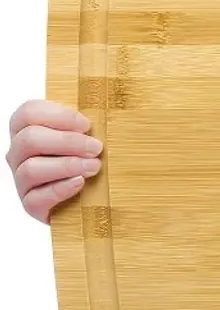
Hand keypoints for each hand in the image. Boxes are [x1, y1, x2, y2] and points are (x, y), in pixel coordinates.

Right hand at [6, 100, 103, 223]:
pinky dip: (60, 189)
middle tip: (97, 148)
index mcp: (29, 129)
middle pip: (29, 139)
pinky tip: (80, 183)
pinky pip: (36, 198)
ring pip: (31, 168)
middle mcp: (20, 154)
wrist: (93, 198)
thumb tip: (109, 105)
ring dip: (67, 165)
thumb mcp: (91, 136)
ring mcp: (22, 180)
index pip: (28, 112)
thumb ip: (89, 123)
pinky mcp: (31, 205)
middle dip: (68, 142)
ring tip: (94, 167)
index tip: (87, 125)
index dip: (58, 115)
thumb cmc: (91, 159)